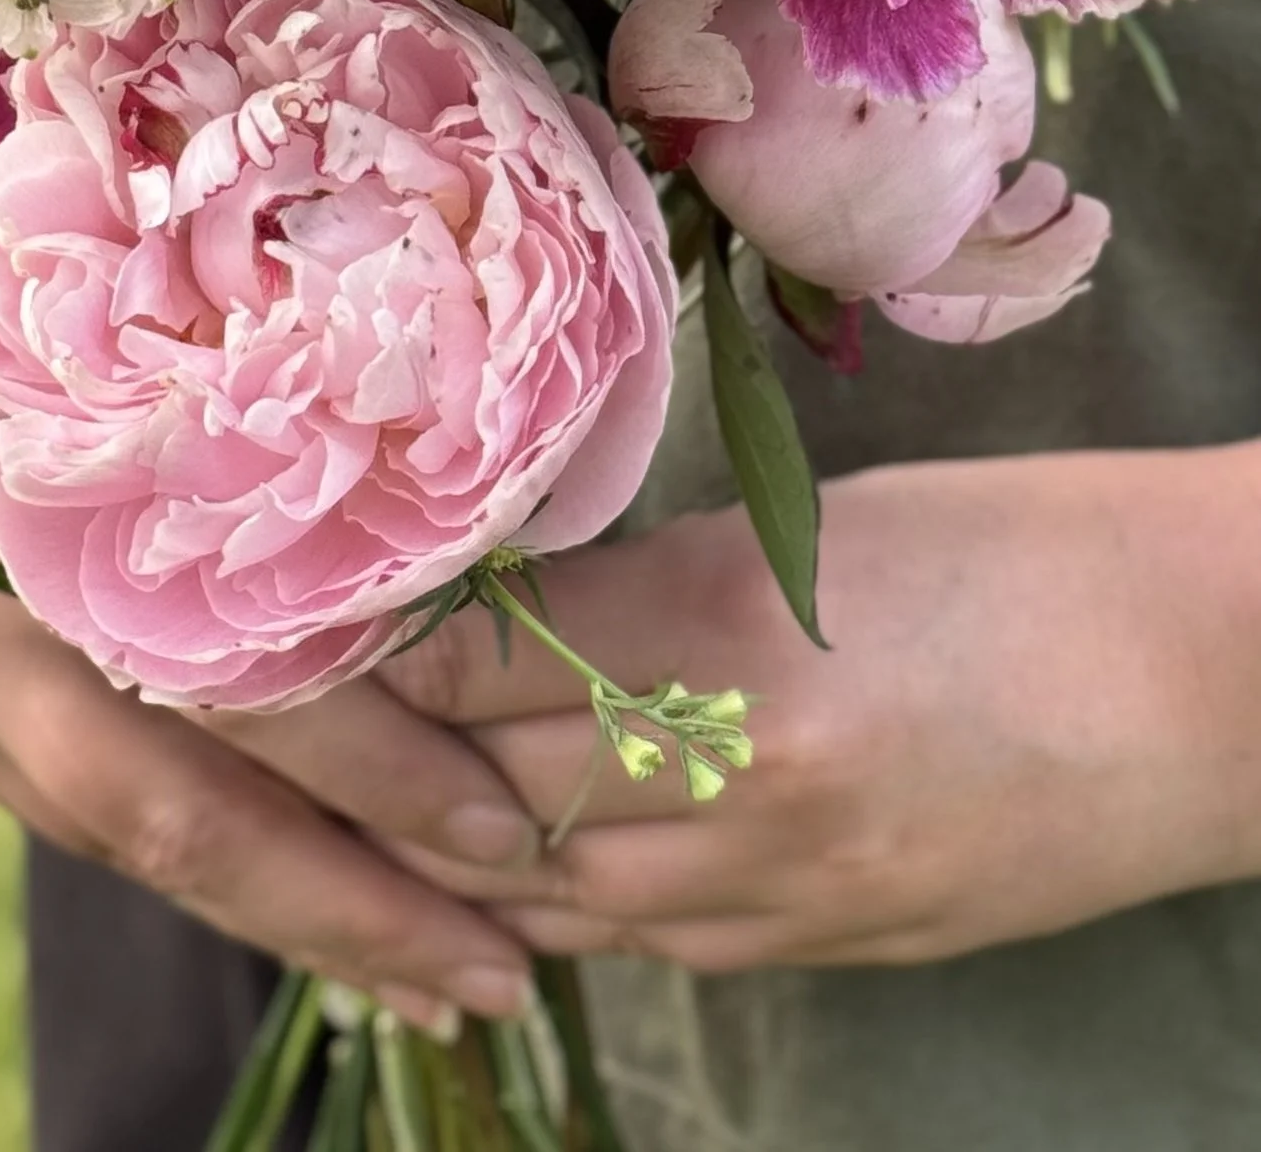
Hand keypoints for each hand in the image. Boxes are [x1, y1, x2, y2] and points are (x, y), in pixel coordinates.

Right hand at [0, 335, 540, 1031]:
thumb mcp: (112, 310)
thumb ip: (237, 412)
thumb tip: (465, 517)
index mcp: (20, 514)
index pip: (227, 689)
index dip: (378, 776)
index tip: (517, 837)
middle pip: (178, 815)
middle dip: (350, 908)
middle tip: (505, 974)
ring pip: (130, 842)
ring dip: (287, 917)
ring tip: (432, 973)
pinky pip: (82, 812)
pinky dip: (205, 865)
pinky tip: (303, 901)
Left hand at [374, 445, 1260, 972]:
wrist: (1198, 675)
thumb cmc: (1011, 549)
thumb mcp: (804, 529)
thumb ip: (647, 588)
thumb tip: (513, 614)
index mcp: (725, 636)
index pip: (479, 664)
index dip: (377, 646)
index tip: (309, 618)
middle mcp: (737, 782)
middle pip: (490, 795)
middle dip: (387, 759)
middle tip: (305, 715)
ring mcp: (789, 887)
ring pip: (555, 895)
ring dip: (458, 851)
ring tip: (378, 798)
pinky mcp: (832, 947)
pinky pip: (655, 946)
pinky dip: (569, 911)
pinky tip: (519, 873)